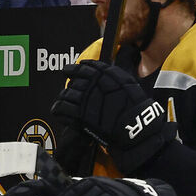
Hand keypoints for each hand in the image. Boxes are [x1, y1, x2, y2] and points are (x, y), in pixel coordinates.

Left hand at [51, 60, 175, 172]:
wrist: (137, 128)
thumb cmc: (136, 107)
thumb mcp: (127, 83)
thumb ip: (111, 75)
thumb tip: (96, 70)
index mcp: (104, 74)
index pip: (82, 67)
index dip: (74, 69)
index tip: (69, 71)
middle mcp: (92, 83)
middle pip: (73, 82)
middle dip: (72, 88)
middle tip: (73, 93)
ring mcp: (84, 98)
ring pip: (65, 94)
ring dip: (64, 99)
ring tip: (65, 103)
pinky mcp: (79, 114)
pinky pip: (61, 108)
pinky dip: (58, 110)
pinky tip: (58, 111)